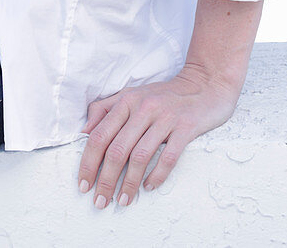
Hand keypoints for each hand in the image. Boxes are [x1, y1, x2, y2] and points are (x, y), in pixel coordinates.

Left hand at [77, 63, 239, 208]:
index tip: (83, 184)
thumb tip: (84, 132)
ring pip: (140, 156)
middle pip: (117, 149)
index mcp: (126, 100)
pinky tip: (149, 186)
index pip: (99, 135)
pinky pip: (168, 157)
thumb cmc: (163, 95)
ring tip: (123, 200)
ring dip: (129, 183)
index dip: (88, 162)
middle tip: (100, 201)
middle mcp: (143, 108)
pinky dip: (157, 175)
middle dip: (105, 179)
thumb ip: (105, 109)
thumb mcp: (131, 95)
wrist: (203, 84)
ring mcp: (165, 118)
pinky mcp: (185, 128)